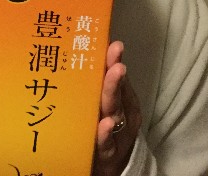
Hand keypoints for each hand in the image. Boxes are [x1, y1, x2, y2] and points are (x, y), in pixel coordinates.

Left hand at [93, 41, 142, 175]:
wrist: (111, 167)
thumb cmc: (105, 131)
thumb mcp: (106, 107)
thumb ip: (99, 85)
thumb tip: (86, 55)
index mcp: (120, 100)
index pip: (116, 76)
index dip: (114, 60)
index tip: (114, 44)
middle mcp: (121, 114)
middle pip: (116, 92)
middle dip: (114, 75)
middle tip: (115, 61)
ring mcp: (116, 133)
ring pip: (114, 112)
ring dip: (112, 93)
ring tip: (114, 75)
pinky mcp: (107, 153)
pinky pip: (105, 142)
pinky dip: (105, 133)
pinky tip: (104, 123)